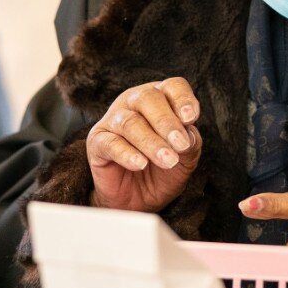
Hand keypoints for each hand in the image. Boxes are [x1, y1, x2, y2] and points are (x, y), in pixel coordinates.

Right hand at [87, 78, 202, 212]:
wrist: (140, 200)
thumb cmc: (164, 171)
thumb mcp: (186, 157)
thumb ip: (190, 142)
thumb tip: (187, 134)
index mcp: (161, 99)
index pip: (172, 86)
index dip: (183, 99)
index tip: (191, 118)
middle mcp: (135, 103)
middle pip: (147, 98)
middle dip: (166, 122)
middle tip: (180, 145)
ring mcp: (113, 120)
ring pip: (130, 122)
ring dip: (151, 142)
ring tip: (167, 160)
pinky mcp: (97, 141)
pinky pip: (110, 143)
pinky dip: (127, 154)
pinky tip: (140, 164)